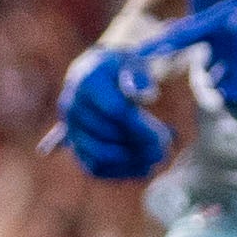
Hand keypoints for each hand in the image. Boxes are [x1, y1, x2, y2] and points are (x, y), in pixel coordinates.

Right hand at [48, 44, 170, 181]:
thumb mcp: (134, 64)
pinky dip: (120, 172)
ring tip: (156, 158)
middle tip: (166, 146)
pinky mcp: (74, 146)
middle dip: (140, 143)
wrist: (96, 76)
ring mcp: (70, 128)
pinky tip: (144, 169)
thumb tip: (149, 96)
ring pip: (99, 154)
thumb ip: (142, 78)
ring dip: (130, 160)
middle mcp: (71, 105)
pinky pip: (94, 167)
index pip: (116, 110)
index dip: (142, 126)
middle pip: (108, 134)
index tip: (165, 134)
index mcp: (87, 81)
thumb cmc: (121, 69)